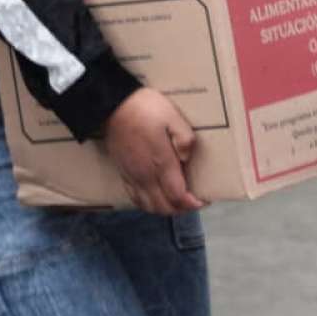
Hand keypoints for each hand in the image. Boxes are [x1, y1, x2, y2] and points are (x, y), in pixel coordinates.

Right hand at [103, 88, 203, 215]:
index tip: (204, 199)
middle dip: (182, 209)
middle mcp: (145, 176)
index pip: (178, 196)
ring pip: (149, 206)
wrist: (112, 106)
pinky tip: (156, 196)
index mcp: (161, 163)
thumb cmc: (145, 109)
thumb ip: (184, 139)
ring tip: (177, 200)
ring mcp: (132, 177)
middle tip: (194, 200)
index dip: (193, 203)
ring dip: (166, 209)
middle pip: (164, 207)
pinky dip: (149, 204)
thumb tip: (187, 158)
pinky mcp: (123, 173)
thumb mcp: (172, 116)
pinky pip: (136, 199)